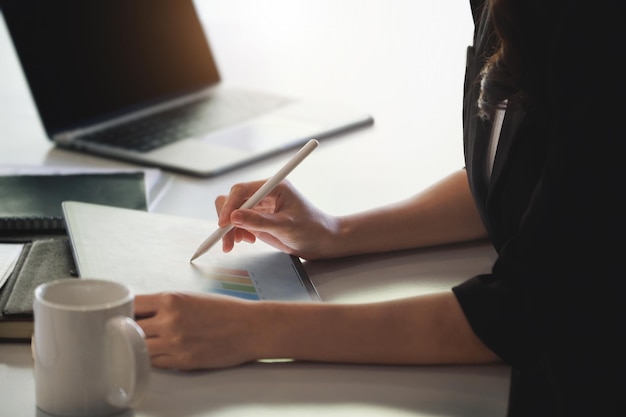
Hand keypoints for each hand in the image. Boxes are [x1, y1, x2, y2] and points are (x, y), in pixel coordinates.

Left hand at [135, 292, 259, 369]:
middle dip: (126, 329)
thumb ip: (165, 305)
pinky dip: (152, 358)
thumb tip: (140, 313)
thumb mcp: (191, 298)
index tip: (121, 314)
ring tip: (141, 344)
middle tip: (126, 331)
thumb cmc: (226, 311)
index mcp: (171, 300)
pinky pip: (154, 363)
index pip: (131, 305)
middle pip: (129, 328)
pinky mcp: (182, 361)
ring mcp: (175, 343)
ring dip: (137, 346)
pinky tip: (157, 353)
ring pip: (138, 348)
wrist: (251, 328)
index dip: (123, 310)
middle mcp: (169, 321)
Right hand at [215, 180, 339, 259]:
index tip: (224, 223)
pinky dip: (236, 232)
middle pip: (233, 199)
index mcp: (274, 187)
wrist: (322, 242)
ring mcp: (260, 206)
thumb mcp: (286, 226)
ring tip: (237, 243)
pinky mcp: (258, 219)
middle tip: (226, 240)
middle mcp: (265, 194)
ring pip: (232, 212)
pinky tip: (247, 241)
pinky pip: (238, 222)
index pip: (242, 190)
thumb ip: (259, 222)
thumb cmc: (311, 229)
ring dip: (230, 228)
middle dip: (226, 219)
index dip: (230, 205)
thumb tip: (234, 218)